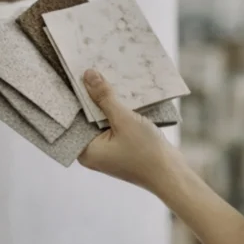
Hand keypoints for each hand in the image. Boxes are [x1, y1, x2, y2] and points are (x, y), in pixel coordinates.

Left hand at [78, 70, 175, 194]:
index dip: (72, 95)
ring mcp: (107, 149)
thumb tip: (88, 75)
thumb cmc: (146, 153)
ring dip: (105, 100)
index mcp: (85, 150)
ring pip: (101, 118)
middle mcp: (92, 150)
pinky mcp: (120, 145)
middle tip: (87, 68)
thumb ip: (105, 98)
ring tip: (102, 74)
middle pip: (86, 116)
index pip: (72, 117)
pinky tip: (120, 91)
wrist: (172, 175)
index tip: (71, 73)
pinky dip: (116, 109)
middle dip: (89, 95)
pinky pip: (113, 123)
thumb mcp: (124, 120)